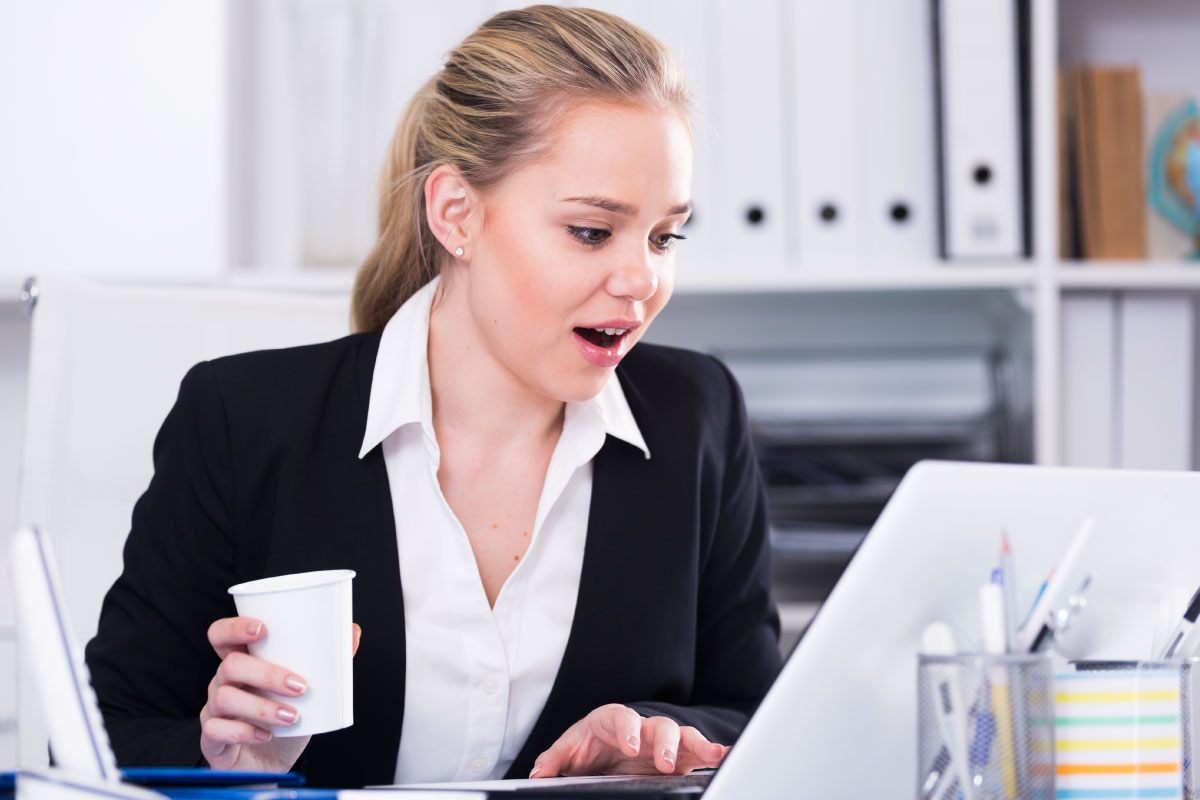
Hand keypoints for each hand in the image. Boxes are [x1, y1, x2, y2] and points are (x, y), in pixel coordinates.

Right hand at [199, 617, 361, 771]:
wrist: (270, 765)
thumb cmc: (285, 720)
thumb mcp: (306, 692)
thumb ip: (327, 662)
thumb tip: (354, 631)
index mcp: (242, 662)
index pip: (221, 635)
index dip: (235, 627)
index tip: (263, 629)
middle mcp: (222, 682)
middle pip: (230, 665)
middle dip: (267, 674)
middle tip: (301, 686)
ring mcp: (213, 710)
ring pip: (225, 697)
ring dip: (263, 707)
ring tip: (292, 716)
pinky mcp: (211, 738)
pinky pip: (216, 730)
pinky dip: (244, 732)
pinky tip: (266, 735)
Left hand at [529, 704, 726, 777]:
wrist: (602, 748)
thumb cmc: (587, 744)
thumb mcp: (568, 750)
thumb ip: (554, 759)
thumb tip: (538, 773)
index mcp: (613, 720)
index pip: (622, 719)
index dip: (628, 730)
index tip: (631, 747)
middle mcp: (643, 727)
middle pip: (660, 726)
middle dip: (666, 743)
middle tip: (665, 764)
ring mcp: (663, 742)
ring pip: (685, 737)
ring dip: (699, 745)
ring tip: (715, 755)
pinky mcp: (678, 758)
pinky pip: (698, 753)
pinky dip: (714, 753)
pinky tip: (727, 757)